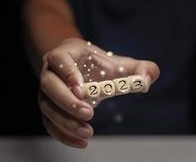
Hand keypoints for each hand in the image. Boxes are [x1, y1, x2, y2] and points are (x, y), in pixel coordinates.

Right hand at [39, 38, 159, 147]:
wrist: (83, 68)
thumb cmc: (101, 64)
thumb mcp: (122, 63)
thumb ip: (140, 68)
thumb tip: (148, 80)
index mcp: (66, 54)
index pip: (59, 59)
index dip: (67, 72)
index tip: (81, 88)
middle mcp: (51, 71)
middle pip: (49, 85)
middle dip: (67, 101)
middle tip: (89, 113)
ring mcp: (47, 91)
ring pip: (47, 106)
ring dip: (65, 121)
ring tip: (87, 132)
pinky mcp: (49, 107)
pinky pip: (49, 122)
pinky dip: (62, 134)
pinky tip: (81, 141)